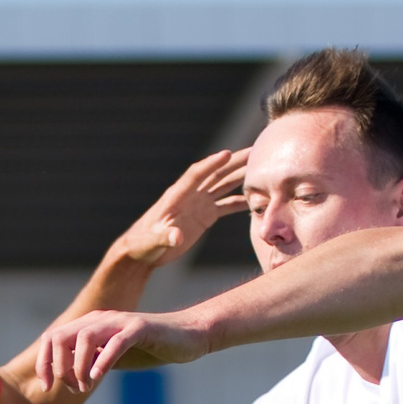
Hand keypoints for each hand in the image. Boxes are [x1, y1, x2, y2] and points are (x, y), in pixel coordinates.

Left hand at [34, 309, 211, 396]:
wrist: (187, 337)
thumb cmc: (147, 348)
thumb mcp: (110, 358)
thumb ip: (89, 363)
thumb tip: (66, 377)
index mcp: (89, 325)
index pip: (52, 338)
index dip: (44, 363)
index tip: (47, 387)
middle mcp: (100, 319)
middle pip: (61, 337)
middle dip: (59, 367)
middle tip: (74, 388)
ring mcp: (120, 322)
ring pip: (84, 338)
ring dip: (79, 367)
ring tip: (86, 386)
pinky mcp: (141, 328)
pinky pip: (116, 342)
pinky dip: (103, 360)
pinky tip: (97, 378)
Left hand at [111, 148, 249, 267]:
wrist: (142, 252)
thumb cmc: (143, 245)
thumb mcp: (153, 242)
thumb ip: (165, 237)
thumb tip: (176, 236)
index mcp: (176, 196)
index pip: (195, 174)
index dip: (210, 164)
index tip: (227, 154)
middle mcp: (189, 195)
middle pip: (215, 174)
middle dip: (234, 162)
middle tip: (256, 151)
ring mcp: (198, 204)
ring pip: (223, 185)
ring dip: (241, 176)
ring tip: (261, 168)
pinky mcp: (204, 216)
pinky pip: (225, 205)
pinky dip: (239, 202)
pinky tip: (255, 200)